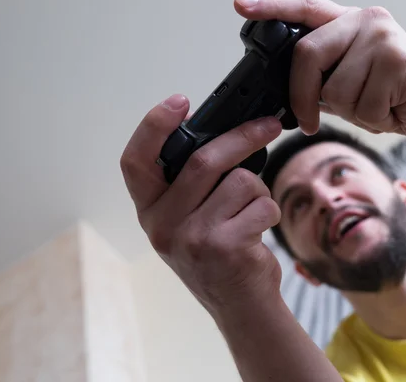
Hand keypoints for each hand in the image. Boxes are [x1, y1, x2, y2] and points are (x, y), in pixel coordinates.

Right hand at [120, 94, 283, 314]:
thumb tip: (220, 131)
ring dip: (258, 188)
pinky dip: (269, 209)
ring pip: (240, 180)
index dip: (153, 126)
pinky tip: (258, 229)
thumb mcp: (188, 220)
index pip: (136, 162)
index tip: (178, 101)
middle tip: (267, 125)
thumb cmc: (216, 253)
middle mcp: (163, 226)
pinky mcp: (226, 248)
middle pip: (202, 160)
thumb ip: (190, 183)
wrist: (239, 304)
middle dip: (242, 136)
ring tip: (251, 209)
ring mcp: (192, 239)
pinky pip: (261, 204)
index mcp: (150, 211)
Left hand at [234, 0, 405, 147]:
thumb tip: (287, 94)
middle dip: (302, 98)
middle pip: (307, 55)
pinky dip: (373, 121)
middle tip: (310, 121)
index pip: (305, 7)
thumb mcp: (352, 83)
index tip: (241, 5)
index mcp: (351, 23)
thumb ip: (323, 77)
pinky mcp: (401, 62)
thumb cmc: (395, 98)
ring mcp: (384, 38)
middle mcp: (367, 21)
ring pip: (335, 90)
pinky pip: (363, 106)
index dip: (271, 5)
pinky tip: (392, 111)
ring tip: (376, 106)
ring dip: (351, 113)